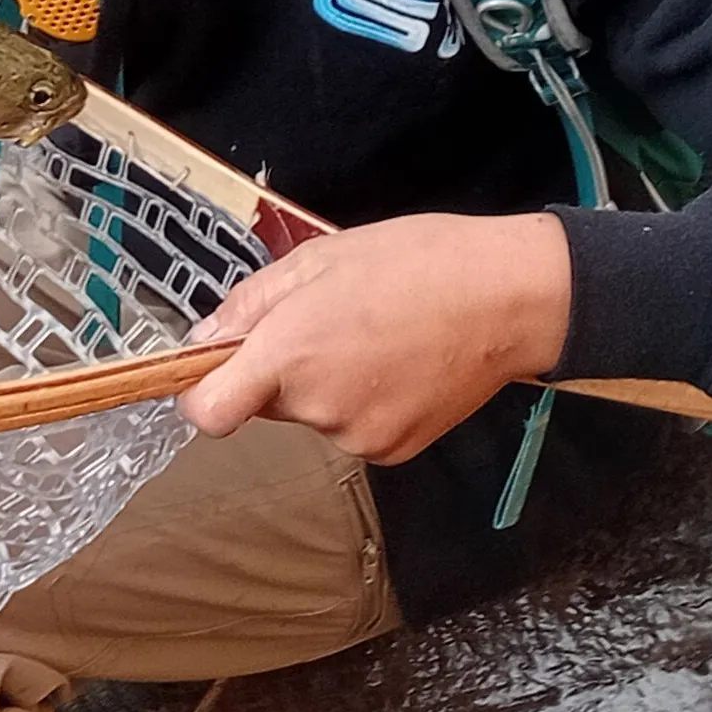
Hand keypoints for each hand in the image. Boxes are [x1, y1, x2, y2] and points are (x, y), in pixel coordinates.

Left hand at [178, 212, 571, 462]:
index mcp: (289, 352)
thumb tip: (203, 340)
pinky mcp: (392, 451)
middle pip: (264, 405)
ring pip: (312, 416)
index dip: (200, 394)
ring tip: (375, 339)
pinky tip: (398, 366)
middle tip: (329, 324)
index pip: (208, 412)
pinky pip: (352, 430)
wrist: (510, 297)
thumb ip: (250, 305)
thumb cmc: (417, 263)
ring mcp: (357, 435)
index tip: (214, 372)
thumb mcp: (318, 260)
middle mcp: (317, 405)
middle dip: (279, 371)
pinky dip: (364, 404)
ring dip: (326, 386)